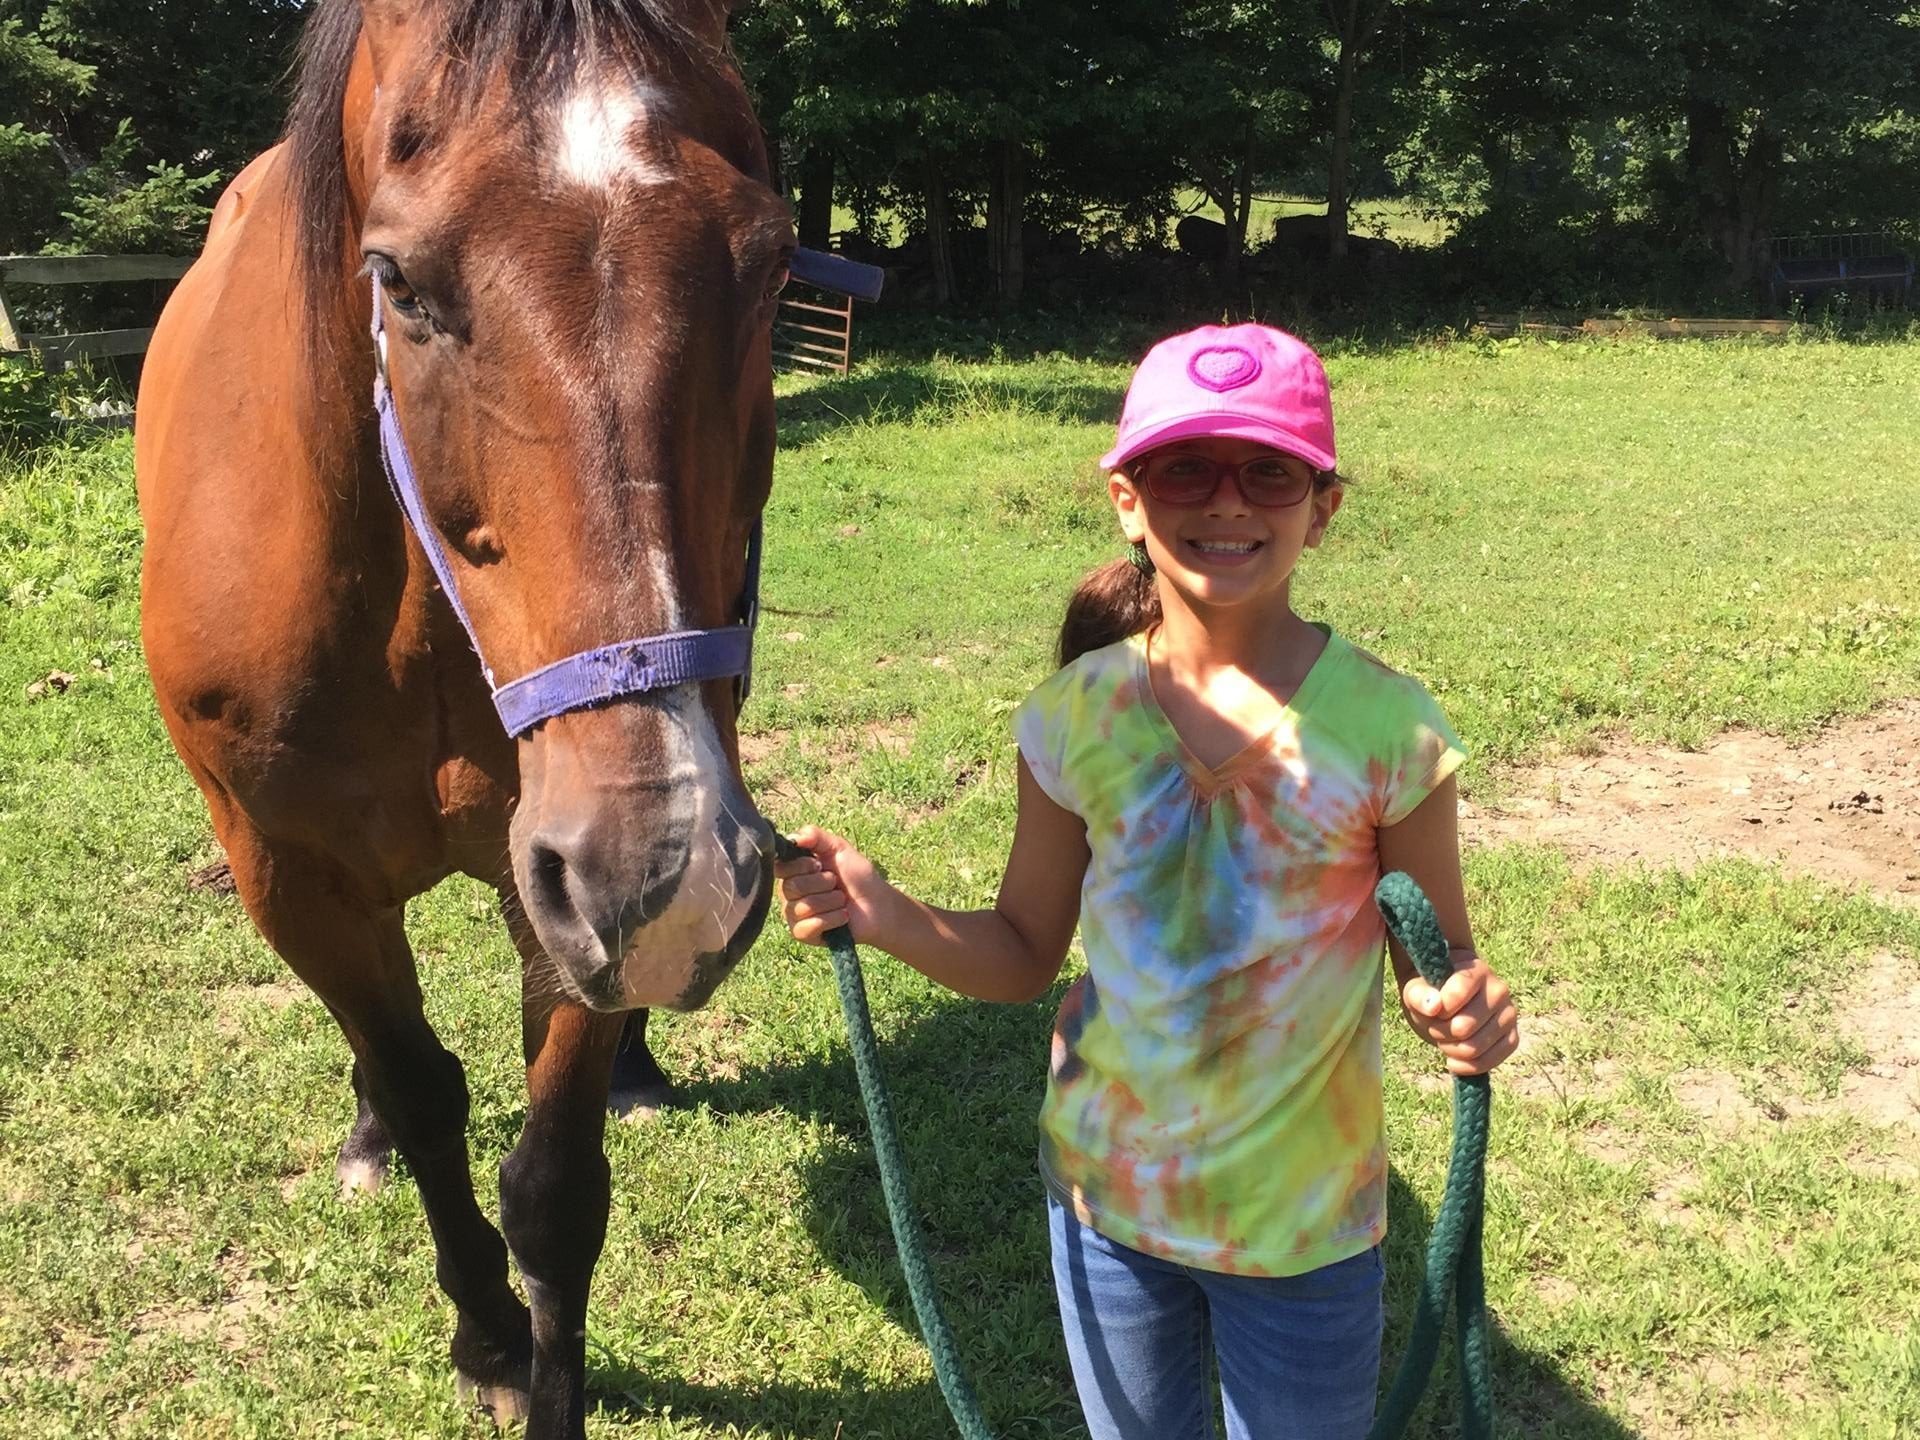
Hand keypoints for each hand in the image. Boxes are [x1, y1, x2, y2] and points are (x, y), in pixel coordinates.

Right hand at [772, 825, 896, 947]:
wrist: (878, 905)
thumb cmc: (858, 877)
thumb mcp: (839, 848)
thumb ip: (815, 836)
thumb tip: (793, 837)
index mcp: (794, 871)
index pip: (780, 867)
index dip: (801, 866)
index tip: (820, 864)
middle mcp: (789, 893)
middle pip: (791, 887)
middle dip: (822, 884)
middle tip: (836, 884)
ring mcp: (795, 915)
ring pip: (802, 907)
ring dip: (831, 902)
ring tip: (842, 901)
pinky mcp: (804, 934)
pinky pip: (806, 927)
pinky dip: (831, 919)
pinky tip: (842, 916)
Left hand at [1400, 952, 1518, 1076]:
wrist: (1449, 1003)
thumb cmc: (1432, 993)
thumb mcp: (1416, 990)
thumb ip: (1419, 995)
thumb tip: (1433, 1006)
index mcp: (1476, 971)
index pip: (1456, 995)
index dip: (1437, 1010)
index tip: (1433, 1008)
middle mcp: (1499, 991)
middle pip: (1463, 1027)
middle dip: (1441, 1032)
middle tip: (1436, 1026)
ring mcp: (1508, 1015)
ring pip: (1474, 1048)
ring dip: (1451, 1049)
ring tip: (1445, 1038)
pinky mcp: (1512, 1038)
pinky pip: (1491, 1061)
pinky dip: (1468, 1066)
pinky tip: (1454, 1059)